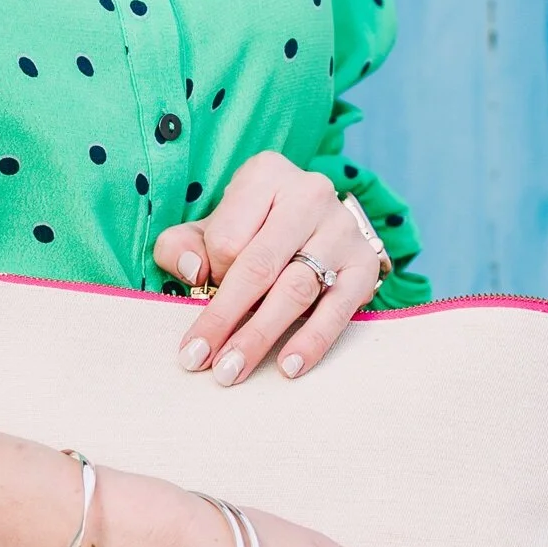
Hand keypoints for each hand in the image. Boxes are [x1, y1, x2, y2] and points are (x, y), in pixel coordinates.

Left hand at [152, 150, 384, 383]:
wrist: (309, 226)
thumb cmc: (248, 230)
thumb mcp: (207, 228)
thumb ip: (181, 246)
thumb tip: (193, 270)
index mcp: (265, 176)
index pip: (227, 238)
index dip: (211, 275)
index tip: (203, 293)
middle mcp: (309, 193)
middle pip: (260, 266)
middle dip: (225, 318)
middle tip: (199, 360)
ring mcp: (343, 228)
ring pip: (296, 290)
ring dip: (261, 336)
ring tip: (232, 370)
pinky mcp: (365, 263)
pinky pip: (338, 309)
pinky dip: (312, 340)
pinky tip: (289, 367)